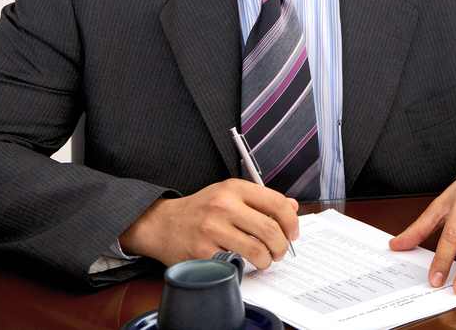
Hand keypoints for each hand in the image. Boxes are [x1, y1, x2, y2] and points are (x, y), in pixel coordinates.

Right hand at [118, 178, 298, 269]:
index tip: (293, 232)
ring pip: (257, 251)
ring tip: (265, 259)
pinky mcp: (203, 252)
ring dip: (267, 260)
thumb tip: (292, 207)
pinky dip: (245, 267)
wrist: (162, 223)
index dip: (291, 221)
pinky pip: (236, 263)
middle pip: (270, 230)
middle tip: (280, 251)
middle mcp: (224, 206)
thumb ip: (261, 199)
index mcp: (234, 188)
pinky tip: (243, 263)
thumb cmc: (201, 209)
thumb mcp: (230, 194)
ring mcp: (212, 230)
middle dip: (282, 246)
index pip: (277, 203)